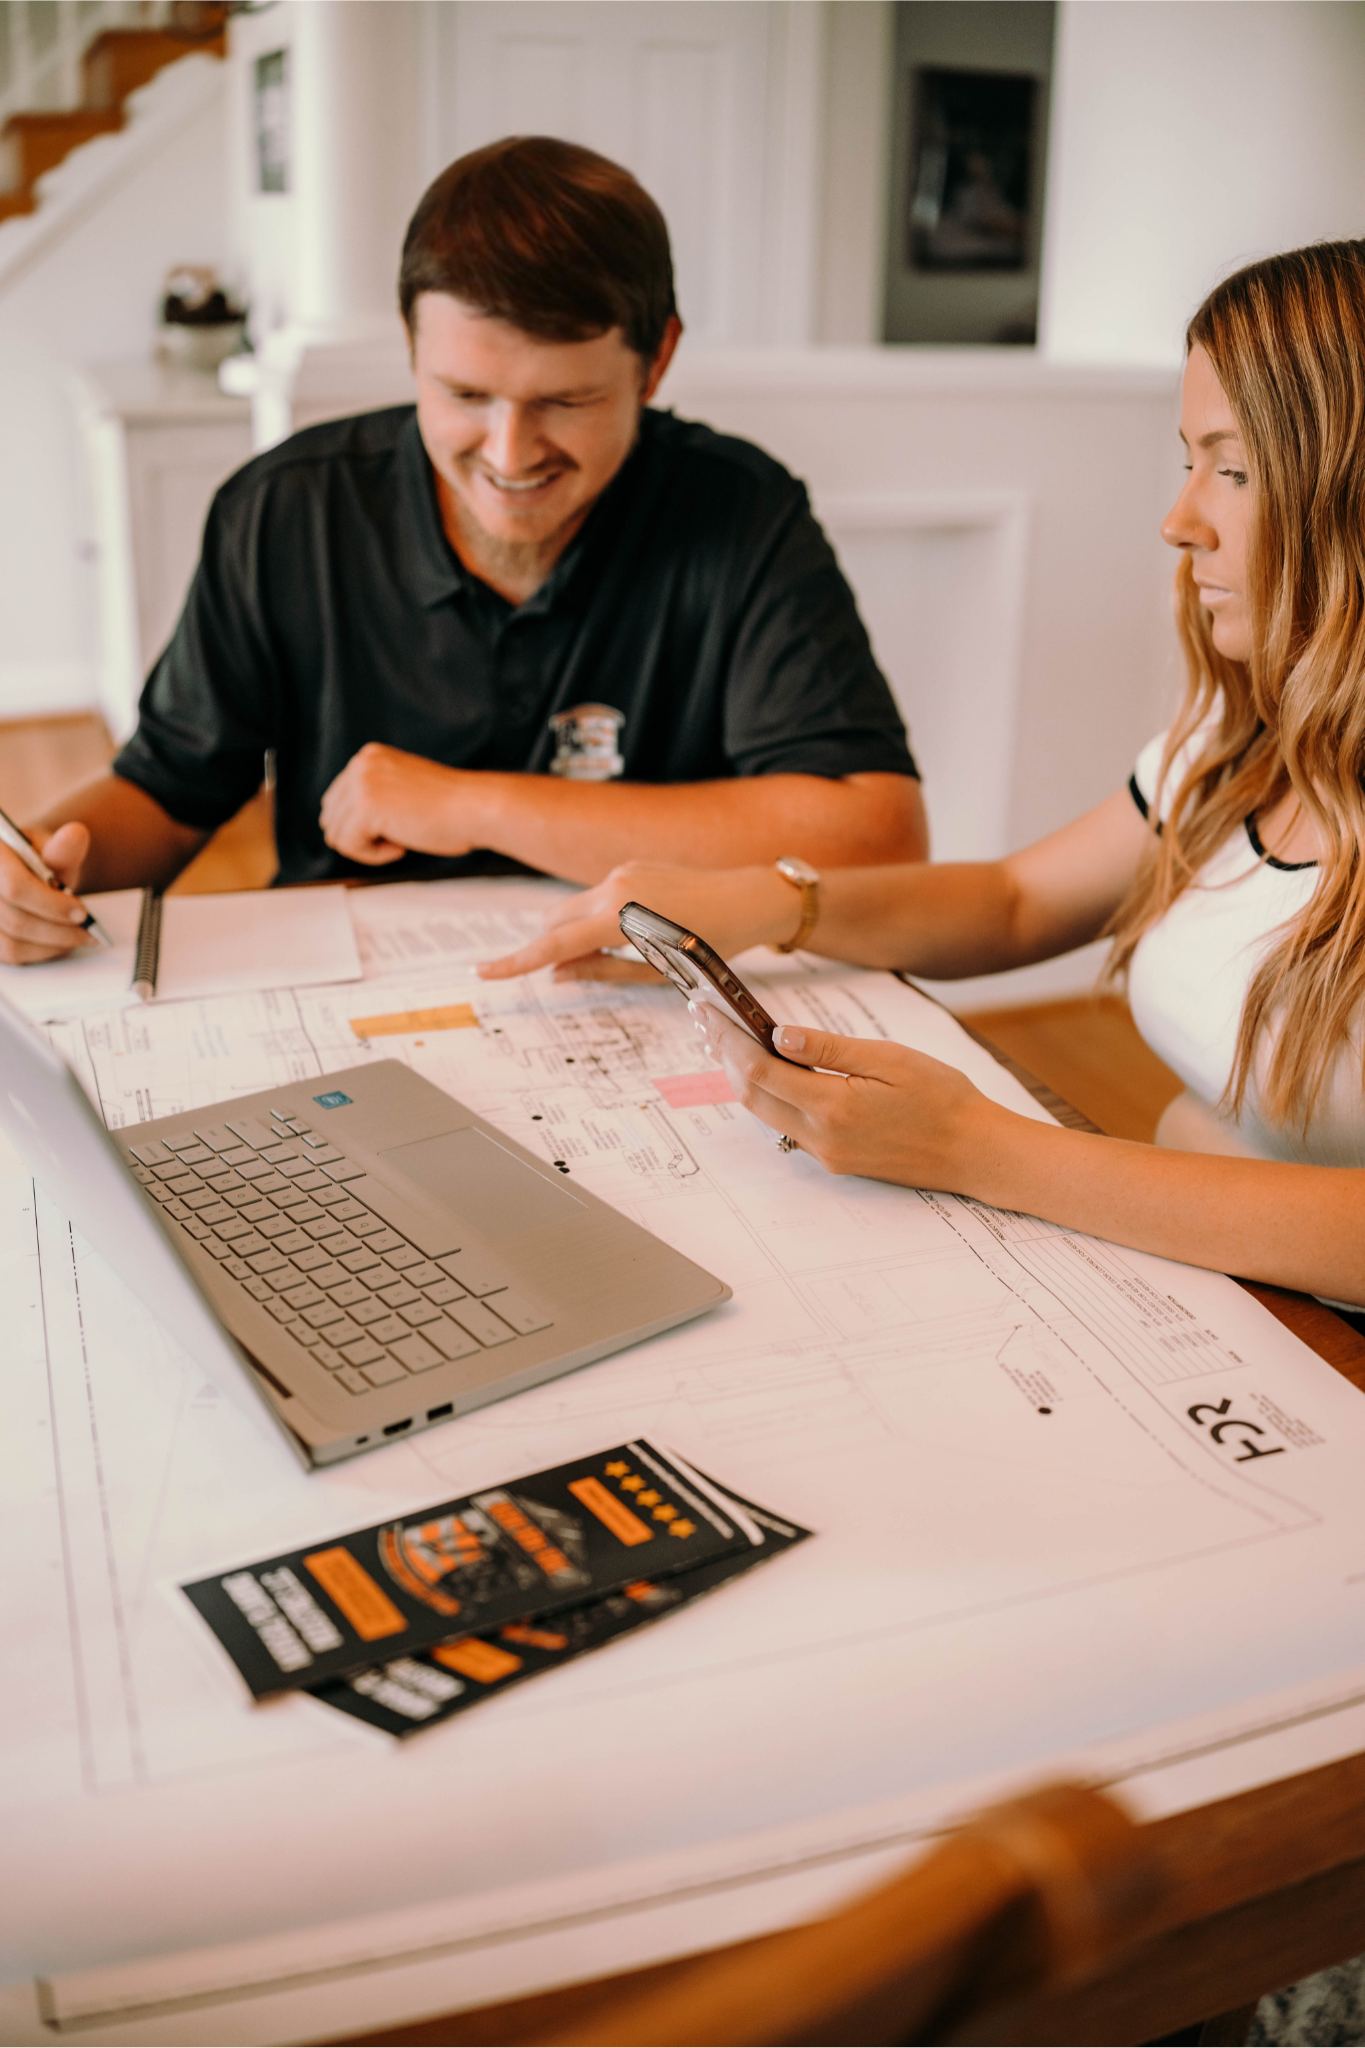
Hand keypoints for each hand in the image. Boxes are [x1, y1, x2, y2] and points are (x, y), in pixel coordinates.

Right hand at [0, 822, 95, 964]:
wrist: (28, 871)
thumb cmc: (39, 859)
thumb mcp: (53, 848)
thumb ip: (63, 848)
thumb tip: (76, 834)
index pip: (16, 887)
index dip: (51, 905)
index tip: (81, 913)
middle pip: (16, 920)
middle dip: (59, 930)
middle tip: (87, 931)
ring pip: (13, 944)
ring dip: (53, 945)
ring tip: (78, 937)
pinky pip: (11, 955)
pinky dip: (41, 952)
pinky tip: (60, 942)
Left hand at [319, 744, 481, 864]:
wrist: (475, 808)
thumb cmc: (451, 806)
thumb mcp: (403, 788)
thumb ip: (375, 796)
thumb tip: (338, 828)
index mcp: (369, 757)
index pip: (336, 800)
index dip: (362, 825)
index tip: (395, 827)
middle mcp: (361, 764)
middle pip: (331, 817)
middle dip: (360, 835)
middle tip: (395, 838)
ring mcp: (362, 784)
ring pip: (336, 834)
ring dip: (367, 847)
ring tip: (400, 842)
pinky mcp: (366, 807)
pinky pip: (348, 845)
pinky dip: (373, 856)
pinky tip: (400, 847)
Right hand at [477, 860, 789, 981]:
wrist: (750, 898)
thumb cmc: (712, 944)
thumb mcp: (658, 972)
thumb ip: (602, 972)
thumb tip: (557, 974)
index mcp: (620, 919)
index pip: (554, 944)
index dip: (517, 961)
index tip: (485, 972)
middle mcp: (615, 888)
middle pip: (555, 920)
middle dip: (547, 947)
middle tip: (564, 974)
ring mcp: (622, 873)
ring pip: (574, 907)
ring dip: (574, 932)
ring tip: (609, 956)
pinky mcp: (632, 867)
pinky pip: (599, 896)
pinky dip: (597, 918)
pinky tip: (630, 933)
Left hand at [693, 1004, 1002, 1191]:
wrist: (975, 1152)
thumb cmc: (944, 1099)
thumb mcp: (890, 1060)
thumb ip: (830, 1049)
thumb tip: (779, 1035)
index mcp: (833, 1107)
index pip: (759, 1070)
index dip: (727, 1039)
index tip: (708, 1011)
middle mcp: (821, 1137)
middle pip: (752, 1095)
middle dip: (723, 1056)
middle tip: (705, 1020)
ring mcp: (827, 1153)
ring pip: (765, 1113)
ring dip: (742, 1077)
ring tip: (726, 1041)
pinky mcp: (836, 1159)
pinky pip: (788, 1125)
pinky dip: (769, 1095)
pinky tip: (769, 1071)